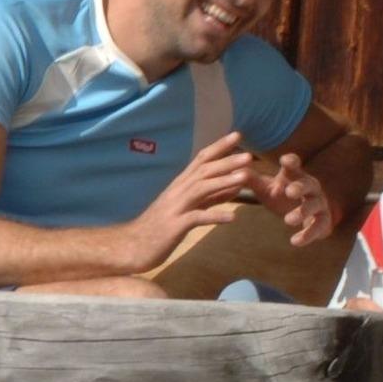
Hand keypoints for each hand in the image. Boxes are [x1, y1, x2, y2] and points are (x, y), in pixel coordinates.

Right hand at [126, 133, 262, 271]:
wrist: (133, 246)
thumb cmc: (160, 227)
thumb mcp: (189, 209)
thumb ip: (211, 198)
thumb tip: (234, 187)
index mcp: (180, 185)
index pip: (201, 160)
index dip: (218, 147)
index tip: (237, 135)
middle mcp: (178, 191)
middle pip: (204, 171)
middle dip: (227, 162)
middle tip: (249, 156)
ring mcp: (176, 207)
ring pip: (201, 189)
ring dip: (224, 181)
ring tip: (245, 177)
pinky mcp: (175, 226)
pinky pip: (197, 218)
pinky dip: (215, 216)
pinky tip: (232, 217)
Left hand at [260, 146, 335, 247]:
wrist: (304, 215)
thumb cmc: (282, 195)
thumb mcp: (266, 188)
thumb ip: (252, 180)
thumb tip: (233, 169)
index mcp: (295, 176)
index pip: (294, 166)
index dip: (291, 162)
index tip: (284, 160)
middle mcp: (310, 187)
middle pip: (308, 184)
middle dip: (300, 187)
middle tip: (289, 191)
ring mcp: (318, 203)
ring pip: (314, 206)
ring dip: (303, 212)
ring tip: (288, 220)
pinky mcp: (323, 221)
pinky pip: (318, 227)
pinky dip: (308, 234)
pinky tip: (295, 241)